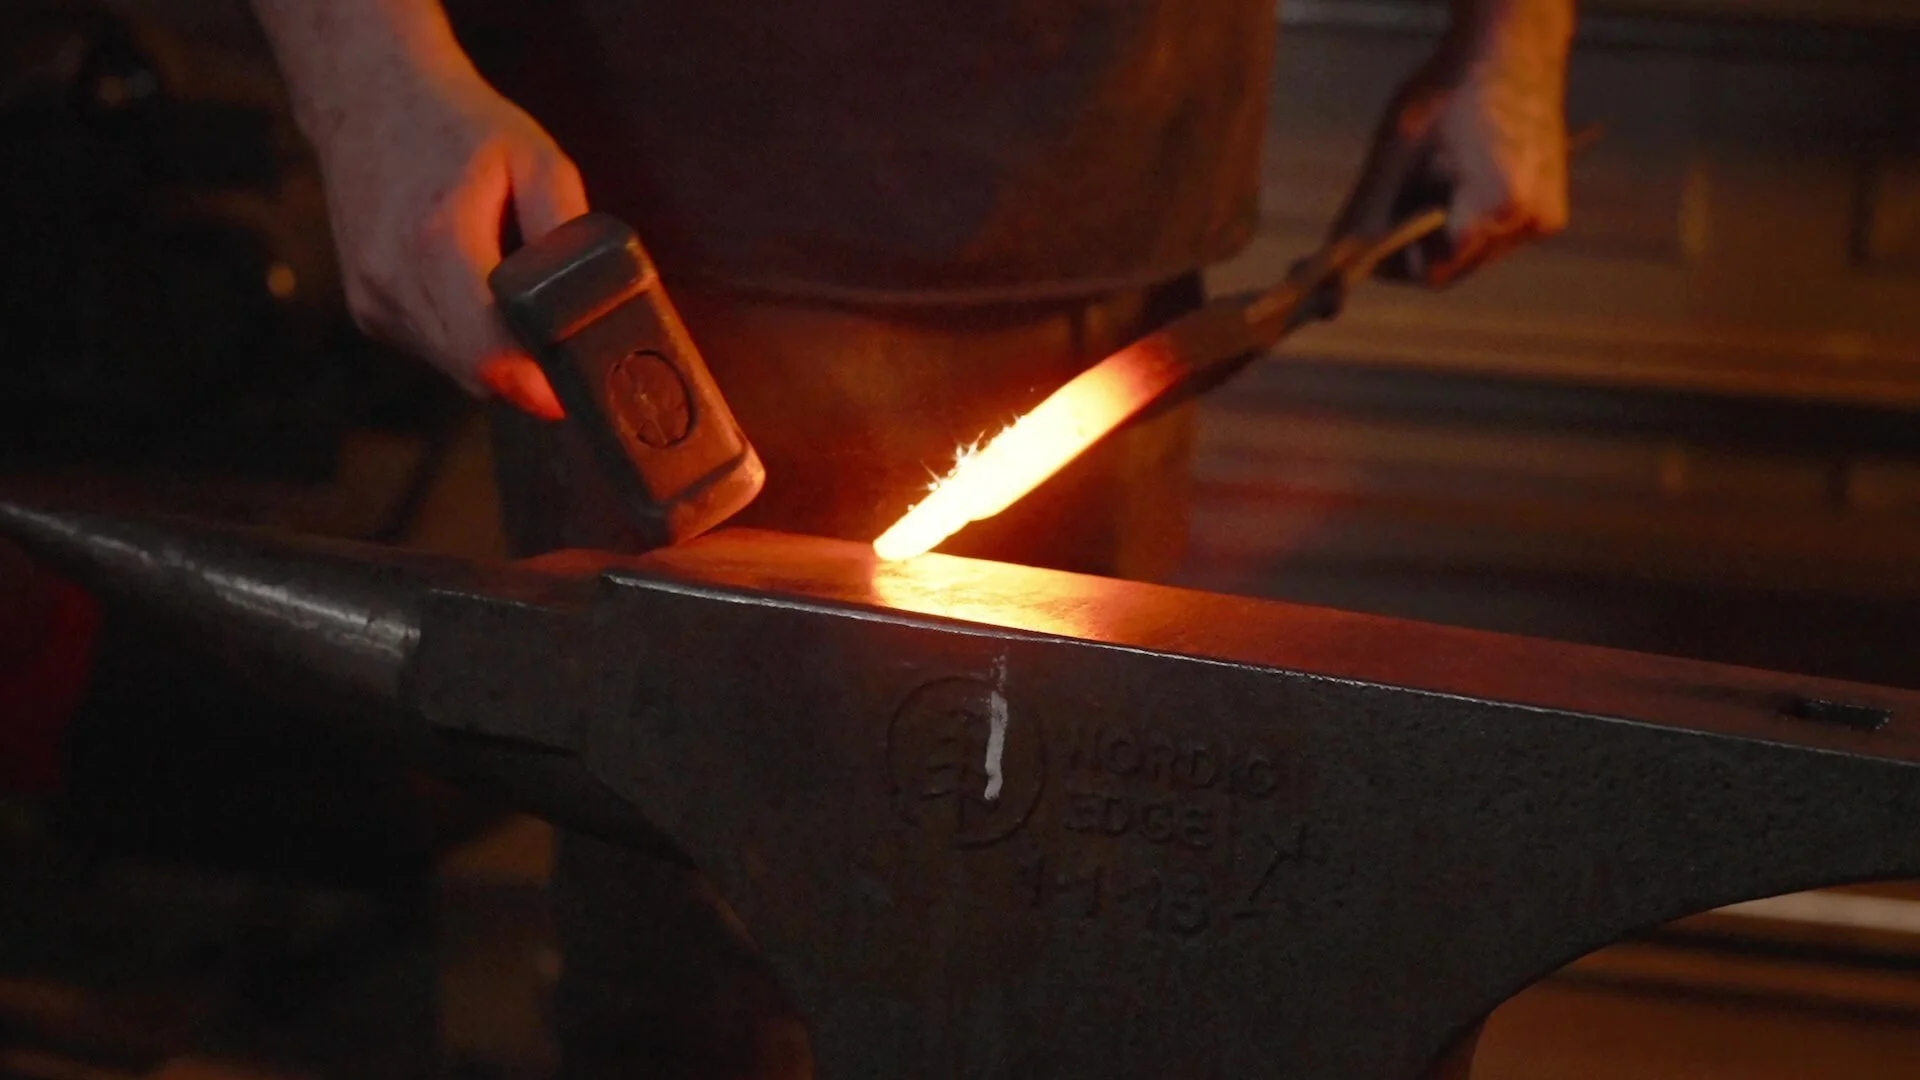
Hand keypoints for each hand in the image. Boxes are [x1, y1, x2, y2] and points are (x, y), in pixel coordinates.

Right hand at [308, 61, 583, 417]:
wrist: (367, 97)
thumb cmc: (460, 126)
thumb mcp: (539, 163)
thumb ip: (568, 237)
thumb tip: (595, 310)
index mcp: (438, 245)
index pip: (490, 359)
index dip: (539, 387)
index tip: (575, 388)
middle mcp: (394, 282)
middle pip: (478, 376)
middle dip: (527, 373)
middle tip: (564, 347)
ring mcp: (372, 301)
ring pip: (455, 369)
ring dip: (494, 355)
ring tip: (513, 299)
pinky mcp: (366, 311)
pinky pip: (433, 350)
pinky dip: (464, 338)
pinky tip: (474, 292)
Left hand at [1335, 32, 1570, 285]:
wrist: (1510, 50)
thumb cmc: (1448, 92)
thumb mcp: (1394, 151)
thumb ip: (1365, 213)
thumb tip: (1329, 266)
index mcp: (1491, 208)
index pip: (1430, 273)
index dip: (1396, 261)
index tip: (1375, 236)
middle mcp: (1526, 223)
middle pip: (1452, 269)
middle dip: (1419, 247)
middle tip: (1400, 202)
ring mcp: (1542, 221)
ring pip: (1474, 257)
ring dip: (1447, 235)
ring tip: (1439, 182)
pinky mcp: (1551, 215)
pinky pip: (1499, 239)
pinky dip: (1476, 222)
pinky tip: (1468, 180)